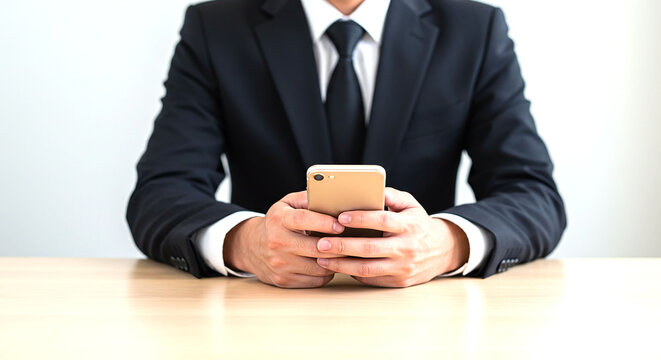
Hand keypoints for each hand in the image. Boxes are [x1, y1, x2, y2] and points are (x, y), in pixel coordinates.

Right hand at [223, 191, 345, 287]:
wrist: (251, 247)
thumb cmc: (277, 222)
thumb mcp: (287, 204)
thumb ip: (307, 198)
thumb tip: (332, 196)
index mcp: (279, 219)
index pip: (303, 220)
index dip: (324, 222)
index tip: (341, 225)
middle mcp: (277, 242)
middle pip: (315, 247)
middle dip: (338, 245)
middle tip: (353, 242)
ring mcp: (280, 264)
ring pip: (318, 267)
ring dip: (336, 261)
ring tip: (345, 253)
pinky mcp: (284, 280)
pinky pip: (315, 281)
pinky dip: (327, 273)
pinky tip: (331, 264)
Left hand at [315, 187, 468, 287]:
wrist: (442, 250)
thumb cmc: (418, 224)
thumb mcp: (410, 204)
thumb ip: (391, 195)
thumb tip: (370, 188)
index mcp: (409, 226)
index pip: (383, 221)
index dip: (361, 219)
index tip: (340, 217)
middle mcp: (407, 248)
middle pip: (370, 249)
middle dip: (342, 246)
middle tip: (321, 243)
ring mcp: (403, 268)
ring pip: (367, 269)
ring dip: (341, 264)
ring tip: (321, 258)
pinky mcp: (399, 282)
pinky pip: (371, 279)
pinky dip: (352, 273)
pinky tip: (337, 266)